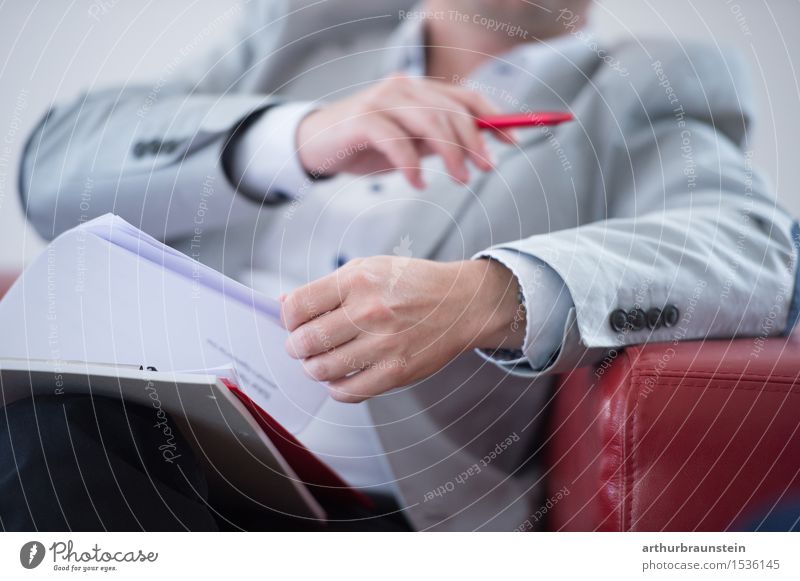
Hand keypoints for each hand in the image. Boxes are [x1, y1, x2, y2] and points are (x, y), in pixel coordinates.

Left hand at [280, 257, 524, 402]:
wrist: (461, 303)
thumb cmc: (412, 284)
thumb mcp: (369, 268)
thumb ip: (327, 287)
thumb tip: (284, 304)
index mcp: (358, 280)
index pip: (298, 307)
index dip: (288, 320)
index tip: (294, 324)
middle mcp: (369, 311)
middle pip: (306, 342)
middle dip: (296, 348)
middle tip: (302, 347)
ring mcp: (384, 343)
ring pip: (323, 369)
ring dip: (314, 369)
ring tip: (321, 363)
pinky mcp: (397, 371)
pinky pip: (349, 392)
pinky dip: (336, 389)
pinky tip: (341, 378)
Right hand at [296, 74, 514, 187]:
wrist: (315, 145)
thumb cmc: (367, 145)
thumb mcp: (410, 143)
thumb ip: (439, 140)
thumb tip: (480, 148)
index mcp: (420, 90)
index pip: (465, 97)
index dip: (494, 119)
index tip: (513, 143)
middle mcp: (403, 87)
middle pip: (451, 110)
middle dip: (474, 141)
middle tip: (485, 169)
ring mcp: (381, 100)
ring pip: (429, 121)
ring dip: (450, 153)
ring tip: (459, 179)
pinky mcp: (361, 118)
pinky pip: (396, 140)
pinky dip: (411, 164)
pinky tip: (417, 182)